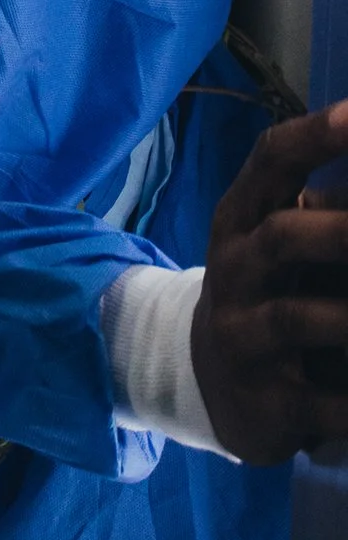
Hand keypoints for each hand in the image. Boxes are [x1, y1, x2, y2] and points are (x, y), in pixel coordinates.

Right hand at [192, 98, 347, 461]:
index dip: (313, 137)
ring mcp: (242, 336)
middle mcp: (234, 270)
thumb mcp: (280, 243)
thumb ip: (327, 211)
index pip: (269, 162)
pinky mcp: (263, 400)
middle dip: (340, 233)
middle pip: (281, 237)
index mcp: (242, 219)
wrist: (206, 383)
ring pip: (294, 318)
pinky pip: (315, 402)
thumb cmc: (267, 291)